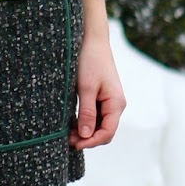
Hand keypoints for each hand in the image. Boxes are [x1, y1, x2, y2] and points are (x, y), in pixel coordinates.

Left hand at [70, 33, 125, 148]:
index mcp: (116, 104)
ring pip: (100, 125)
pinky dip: (86, 122)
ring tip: (68, 133)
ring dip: (86, 131)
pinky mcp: (102, 97)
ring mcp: (110, 102)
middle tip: (68, 139)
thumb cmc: (90, 61)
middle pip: (105, 131)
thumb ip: (87, 112)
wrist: (92, 40)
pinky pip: (96, 116)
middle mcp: (116, 105)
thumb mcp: (86, 88)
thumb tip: (86, 136)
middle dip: (88, 139)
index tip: (75, 144)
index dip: (92, 142)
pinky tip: (73, 123)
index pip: (107, 132)